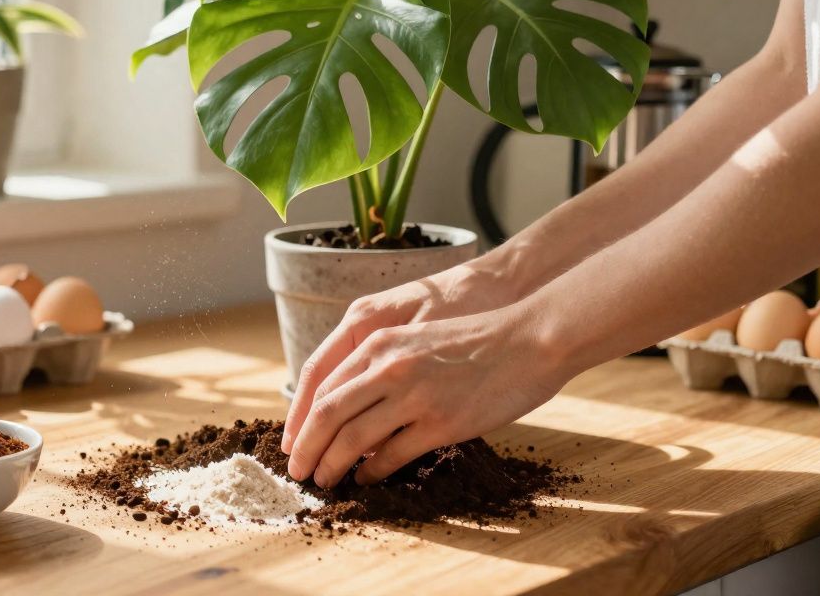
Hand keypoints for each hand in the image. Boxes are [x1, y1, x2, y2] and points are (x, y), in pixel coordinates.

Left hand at [280, 306, 569, 487]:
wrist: (527, 340)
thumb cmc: (473, 340)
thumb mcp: (414, 338)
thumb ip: (378, 365)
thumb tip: (347, 406)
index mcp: (378, 343)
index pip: (321, 386)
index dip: (299, 419)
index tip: (291, 442)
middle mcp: (389, 368)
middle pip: (327, 415)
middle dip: (306, 448)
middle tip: (297, 471)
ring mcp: (414, 397)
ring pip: (352, 440)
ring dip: (332, 465)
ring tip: (324, 480)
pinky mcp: (440, 424)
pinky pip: (391, 456)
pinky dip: (371, 472)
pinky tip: (366, 479)